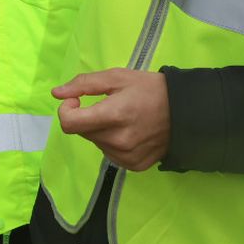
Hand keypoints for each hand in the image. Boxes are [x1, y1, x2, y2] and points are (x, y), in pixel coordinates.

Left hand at [52, 68, 170, 170]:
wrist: (187, 112)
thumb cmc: (149, 89)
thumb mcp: (117, 77)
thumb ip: (84, 84)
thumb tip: (56, 93)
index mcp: (113, 116)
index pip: (69, 123)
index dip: (66, 110)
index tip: (76, 100)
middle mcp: (118, 141)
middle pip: (82, 131)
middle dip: (86, 117)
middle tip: (107, 105)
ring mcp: (127, 156)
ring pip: (95, 142)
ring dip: (99, 130)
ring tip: (122, 118)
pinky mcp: (134, 165)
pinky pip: (110, 153)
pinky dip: (112, 142)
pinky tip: (129, 131)